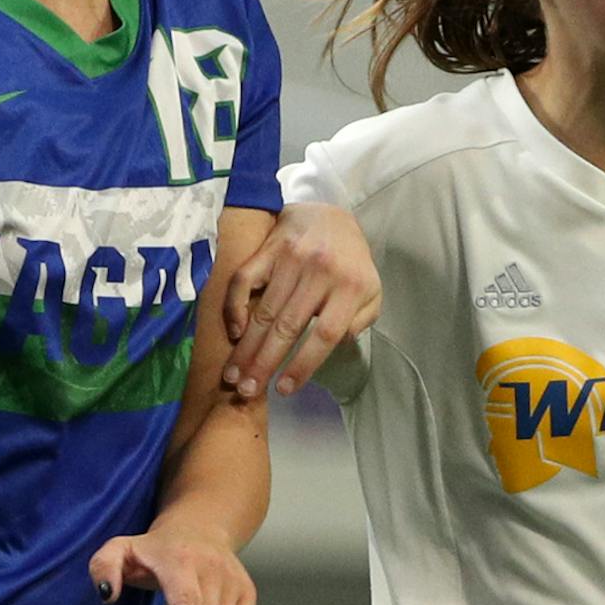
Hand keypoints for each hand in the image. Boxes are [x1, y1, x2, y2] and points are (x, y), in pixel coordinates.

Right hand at [221, 202, 380, 399]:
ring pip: (264, 309)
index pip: (326, 334)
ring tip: (232, 374)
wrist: (331, 214)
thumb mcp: (371, 290)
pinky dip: (236, 307)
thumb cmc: (350, 262)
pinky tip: (234, 332)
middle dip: (264, 363)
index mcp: (351, 286)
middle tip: (246, 390)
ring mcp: (292, 257)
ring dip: (246, 347)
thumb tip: (338, 344)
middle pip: (288, 326)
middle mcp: (320, 271)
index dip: (303, 365)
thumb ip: (361, 319)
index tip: (284, 390)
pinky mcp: (269, 247)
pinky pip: (245, 280)